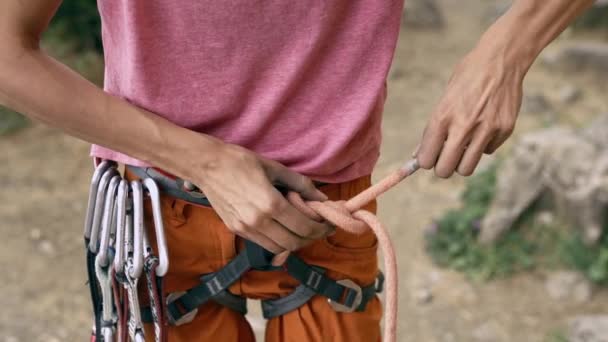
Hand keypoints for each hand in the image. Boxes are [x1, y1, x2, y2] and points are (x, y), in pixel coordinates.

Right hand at [190, 142, 332, 253]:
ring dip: (295, 242)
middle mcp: (258, 221)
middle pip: (294, 242)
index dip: (321, 229)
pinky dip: (279, 241)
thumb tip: (322, 198)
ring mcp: (246, 229)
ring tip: (304, 230)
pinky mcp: (236, 230)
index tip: (330, 224)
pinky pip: (264, 243)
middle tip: (321, 228)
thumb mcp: (275, 168)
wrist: (207, 165)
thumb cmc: (241, 161)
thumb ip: (301, 185)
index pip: (304, 227)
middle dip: (312, 237)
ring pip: (279, 247)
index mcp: (271, 204)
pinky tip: (285, 229)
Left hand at [415, 47, 524, 176]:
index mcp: (442, 116)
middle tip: (446, 158)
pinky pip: (488, 151)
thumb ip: (434, 128)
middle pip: (445, 170)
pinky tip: (486, 126)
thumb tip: (419, 155)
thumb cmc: (467, 77)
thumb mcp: (445, 99)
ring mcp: (486, 130)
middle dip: (443, 168)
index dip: (426, 161)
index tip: (430, 157)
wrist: (501, 59)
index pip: (426, 159)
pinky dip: (484, 145)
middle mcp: (463, 126)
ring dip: (463, 162)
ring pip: (467, 168)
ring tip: (464, 146)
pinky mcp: (505, 130)